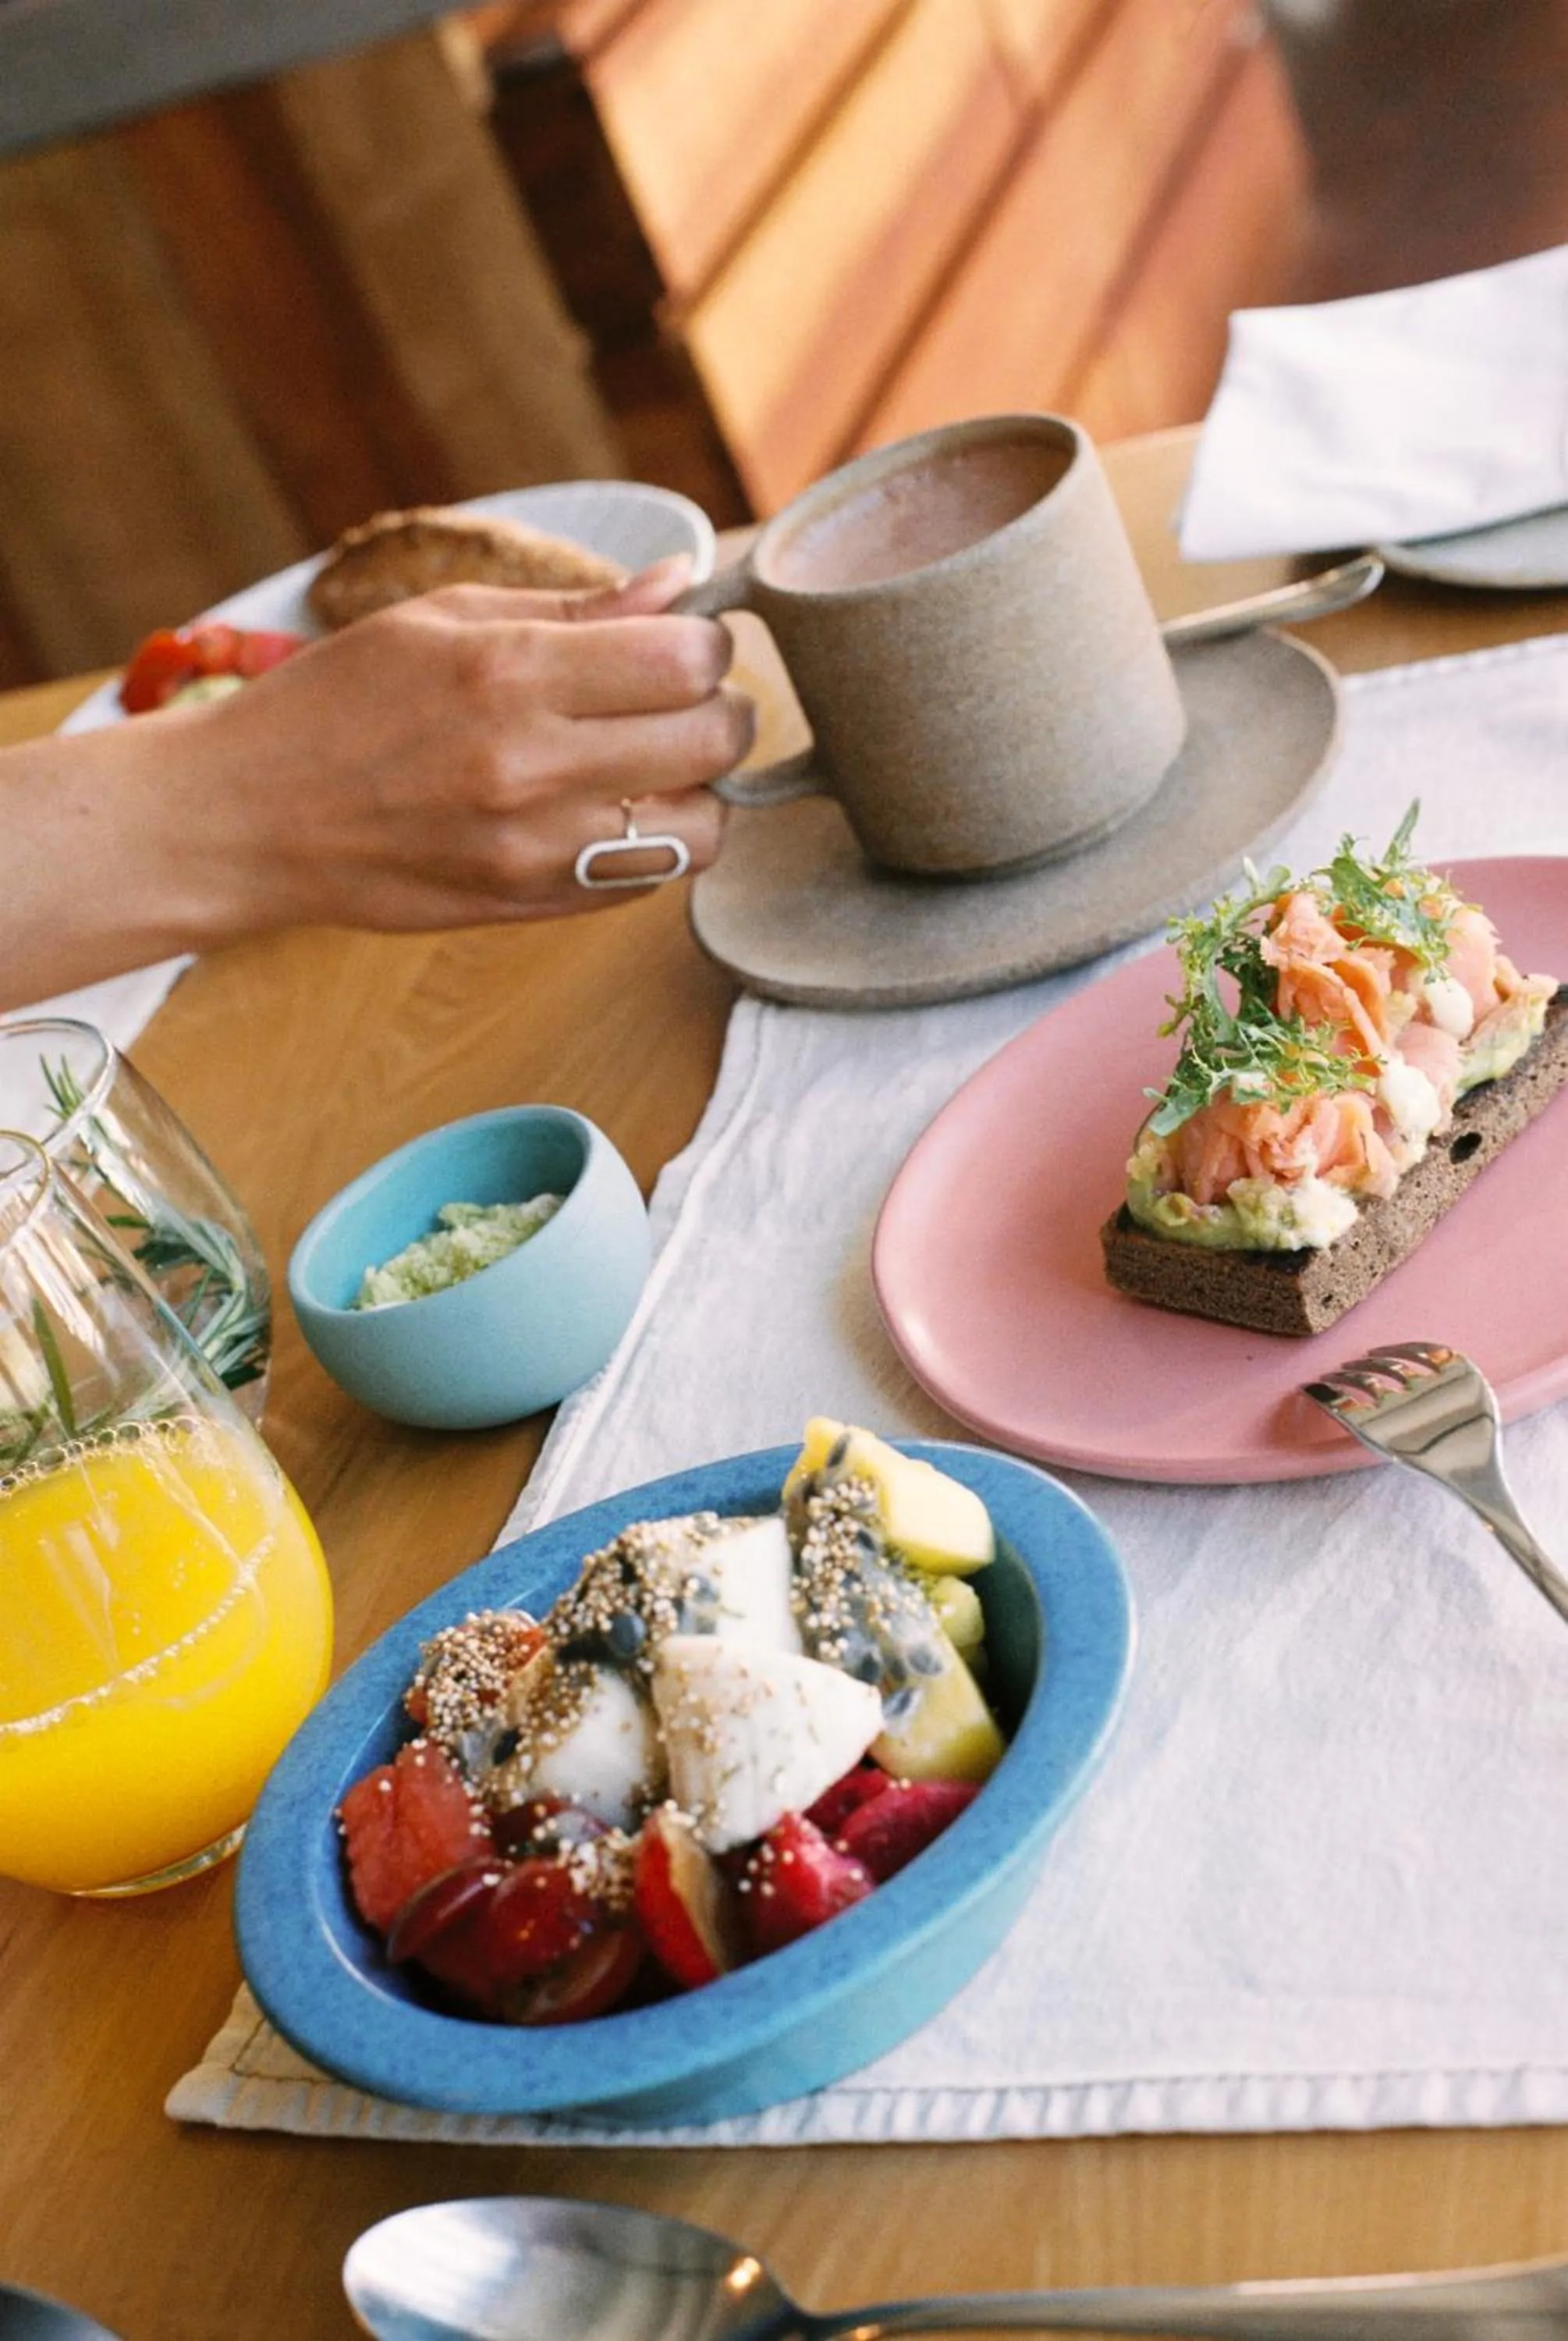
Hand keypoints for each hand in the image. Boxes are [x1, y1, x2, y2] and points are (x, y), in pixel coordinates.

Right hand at [153, 557, 752, 934]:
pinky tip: (607, 809)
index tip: (681, 641)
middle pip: (714, 739)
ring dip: (698, 790)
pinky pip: (649, 878)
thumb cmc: (338, 705)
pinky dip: (654, 842)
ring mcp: (537, 848)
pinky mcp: (534, 905)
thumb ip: (573, 609)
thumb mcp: (441, 620)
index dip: (706, 644)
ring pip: (704, 827)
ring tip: (651, 764)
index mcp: (508, 673)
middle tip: (680, 699)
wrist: (252, 819)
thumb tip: (678, 586)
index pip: (686, 659)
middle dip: (718, 709)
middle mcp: (532, 766)